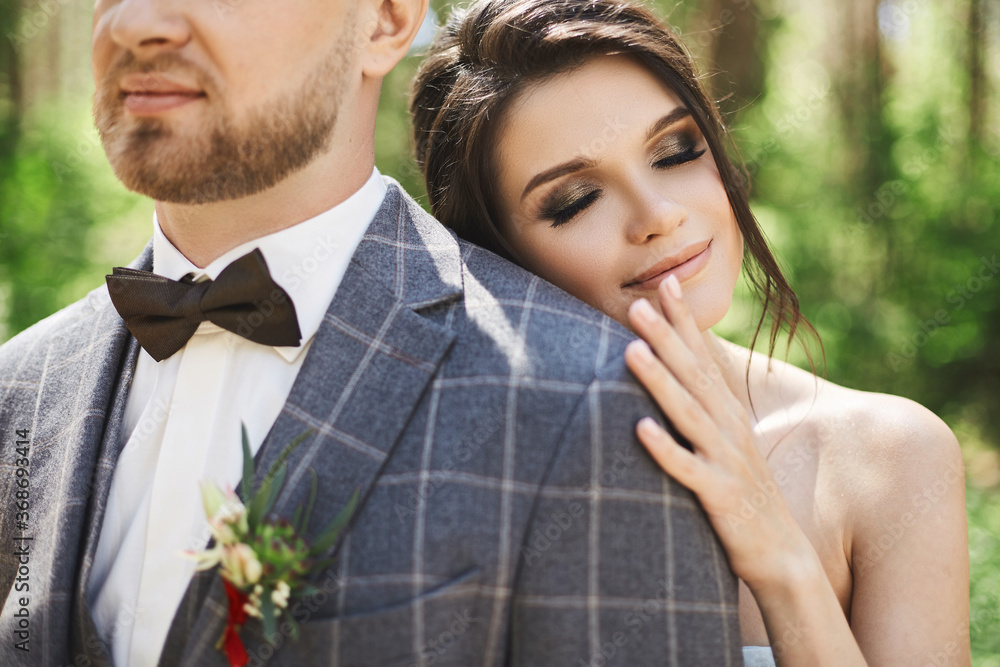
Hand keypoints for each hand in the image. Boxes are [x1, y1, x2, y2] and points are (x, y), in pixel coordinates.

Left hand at [623, 275, 813, 592]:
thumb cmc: (744, 493)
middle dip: (665, 336)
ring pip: (686, 413)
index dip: (683, 320)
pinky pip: (687, 470)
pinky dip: (664, 449)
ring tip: (631, 351)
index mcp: (727, 412)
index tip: (664, 283)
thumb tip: (677, 375)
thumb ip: (703, 408)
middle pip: (692, 374)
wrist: (781, 554)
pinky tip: (639, 429)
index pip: (702, 356)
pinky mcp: (719, 496)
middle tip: (637, 303)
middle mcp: (727, 428)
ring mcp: (725, 460)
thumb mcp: (726, 442)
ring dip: (659, 381)